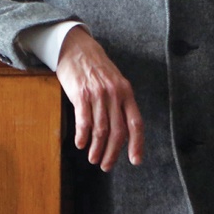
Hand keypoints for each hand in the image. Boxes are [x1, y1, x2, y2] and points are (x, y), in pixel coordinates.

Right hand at [55, 28, 143, 170]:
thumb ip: (120, 103)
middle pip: (117, 132)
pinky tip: (80, 144)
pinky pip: (84, 122)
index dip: (137, 144)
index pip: (136, 123)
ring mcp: (98, 94)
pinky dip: (83, 136)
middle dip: (112, 153)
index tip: (135, 161)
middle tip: (106, 166)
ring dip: (96, 149)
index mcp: (126, 92)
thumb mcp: (115, 82)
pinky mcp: (81, 94)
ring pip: (101, 130)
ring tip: (93, 158)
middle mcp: (115, 94)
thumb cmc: (96, 67)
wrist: (76, 48)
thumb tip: (121, 131)